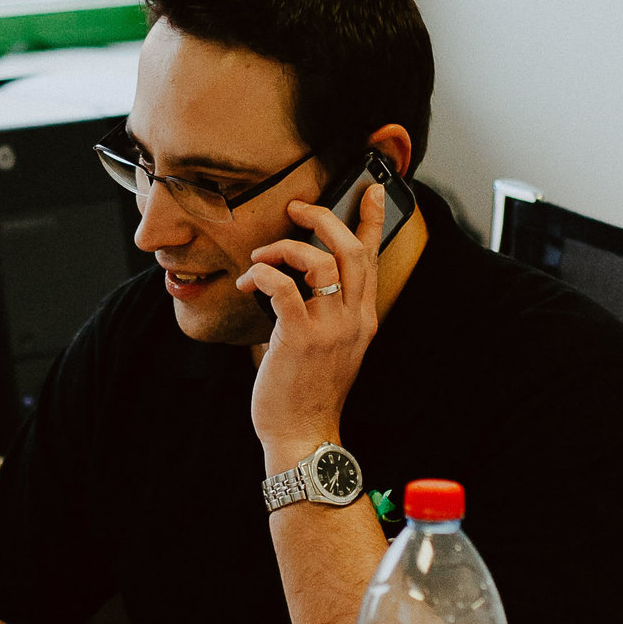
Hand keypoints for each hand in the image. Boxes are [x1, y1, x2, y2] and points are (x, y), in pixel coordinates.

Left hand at [239, 181, 386, 464]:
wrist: (303, 434)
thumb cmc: (308, 393)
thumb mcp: (331, 348)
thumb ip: (325, 313)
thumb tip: (293, 279)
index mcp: (363, 318)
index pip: (372, 257)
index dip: (372, 218)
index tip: (370, 188)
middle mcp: (353, 319)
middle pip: (351, 249)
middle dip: (324, 217)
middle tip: (297, 207)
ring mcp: (330, 328)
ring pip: (320, 261)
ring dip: (285, 248)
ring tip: (262, 257)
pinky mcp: (300, 338)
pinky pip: (283, 287)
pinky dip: (264, 273)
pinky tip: (249, 280)